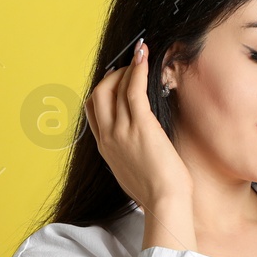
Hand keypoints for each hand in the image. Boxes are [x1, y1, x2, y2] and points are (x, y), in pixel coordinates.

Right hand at [84, 38, 193, 216]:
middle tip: (129, 68)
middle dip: (111, 76)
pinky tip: (145, 54)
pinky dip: (138, 68)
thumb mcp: (131, 172)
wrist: (164, 202)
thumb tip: (135, 144)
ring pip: (115, 88)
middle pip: (98, 93)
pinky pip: (134, 89)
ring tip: (140, 56)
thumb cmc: (156, 192)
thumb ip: (126, 154)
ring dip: (127, 68)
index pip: (91, 110)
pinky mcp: (141, 125)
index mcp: (104, 148)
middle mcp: (108, 136)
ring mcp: (121, 130)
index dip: (101, 90)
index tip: (114, 81)